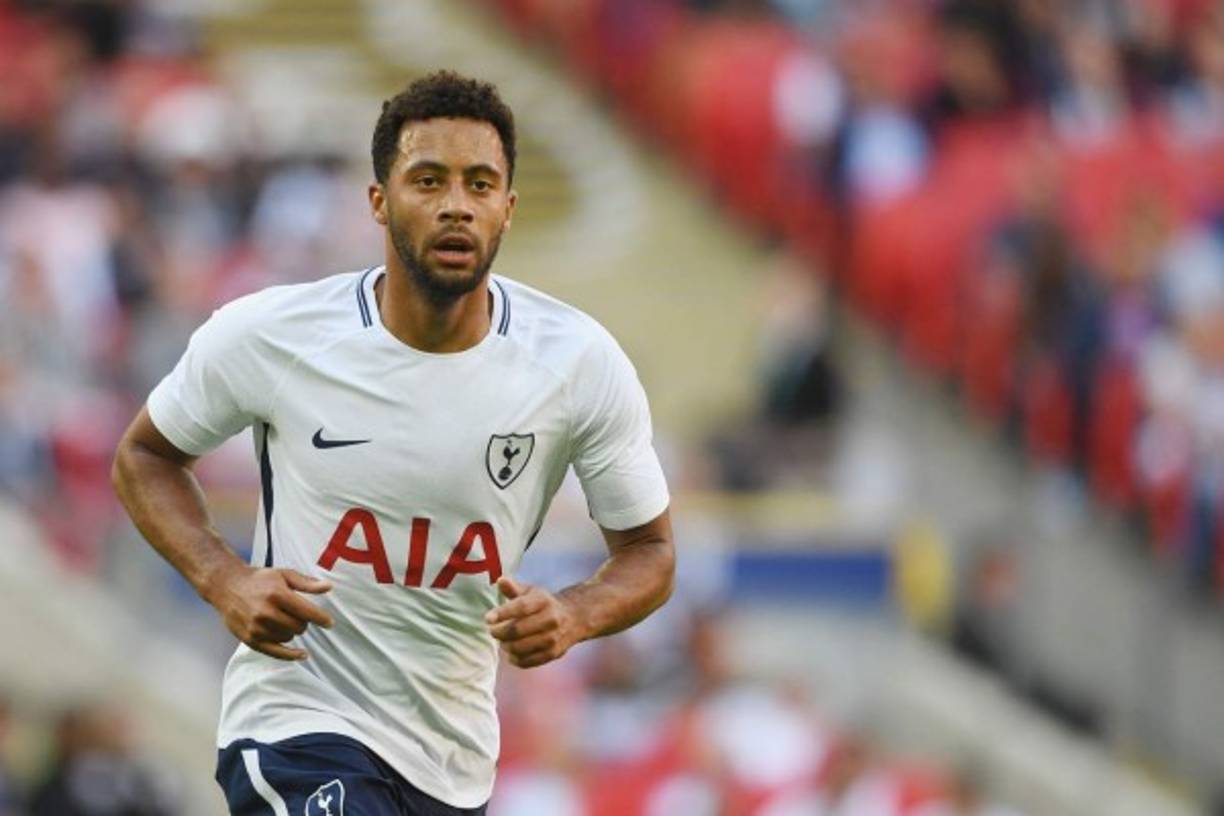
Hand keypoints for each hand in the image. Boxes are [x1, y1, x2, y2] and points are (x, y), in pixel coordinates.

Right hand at [205, 564, 333, 660]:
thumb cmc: (259, 579)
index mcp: (277, 595)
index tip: (330, 623)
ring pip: (289, 638)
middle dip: (304, 622)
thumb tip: (329, 587)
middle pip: (299, 627)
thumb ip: (307, 583)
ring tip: (283, 619)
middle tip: (298, 614)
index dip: (322, 618)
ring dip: (292, 631)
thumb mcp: (284, 575)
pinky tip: (303, 654)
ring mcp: (257, 628)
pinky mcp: (250, 639)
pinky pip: (276, 653)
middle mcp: (266, 613)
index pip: (306, 612)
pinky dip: (291, 655)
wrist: (227, 586)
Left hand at [485, 576, 581, 668]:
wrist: (574, 617)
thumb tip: (499, 581)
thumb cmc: (544, 603)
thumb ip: (514, 588)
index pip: (521, 607)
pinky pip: (528, 661)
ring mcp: (553, 638)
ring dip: (506, 646)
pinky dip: (515, 659)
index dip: (502, 613)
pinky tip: (511, 653)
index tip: (487, 618)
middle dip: (499, 632)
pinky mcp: (553, 653)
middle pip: (517, 630)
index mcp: (543, 601)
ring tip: (502, 641)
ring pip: (521, 647)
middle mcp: (550, 619)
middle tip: (493, 631)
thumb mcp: (532, 592)